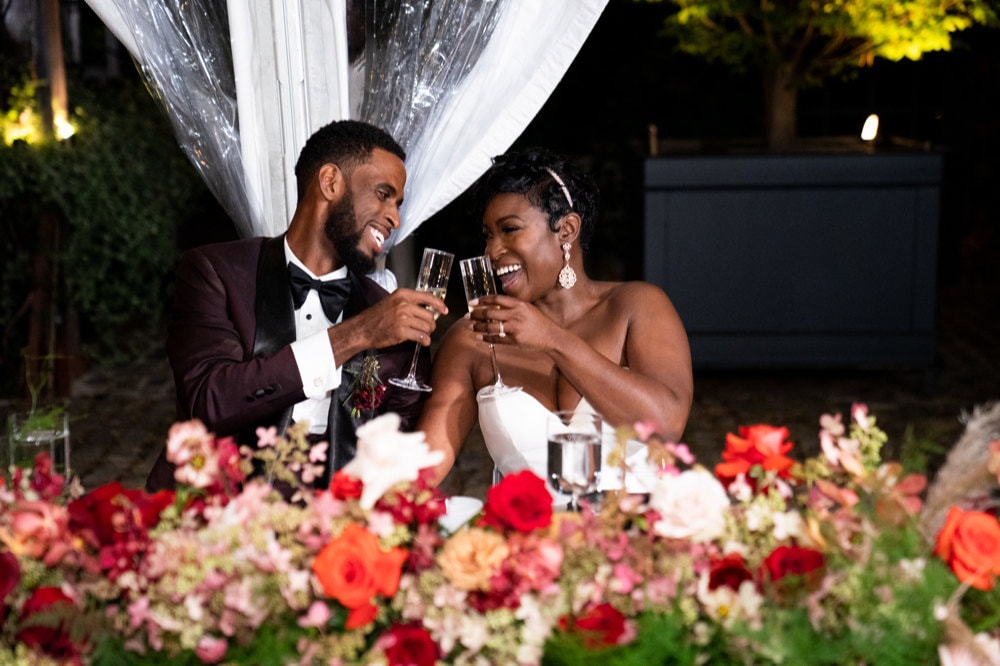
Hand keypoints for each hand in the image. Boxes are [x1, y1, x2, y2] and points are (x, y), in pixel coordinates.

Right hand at [330, 288, 446, 358]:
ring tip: (422, 335)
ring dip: (427, 333)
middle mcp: (404, 304)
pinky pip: (422, 337)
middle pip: (430, 315)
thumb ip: (409, 303)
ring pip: (427, 327)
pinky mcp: (401, 331)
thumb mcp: (393, 302)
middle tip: (427, 329)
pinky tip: (422, 341)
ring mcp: (403, 318)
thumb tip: (427, 309)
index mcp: (403, 295)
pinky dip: (424, 341)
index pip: (428, 297)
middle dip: (431, 324)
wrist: (362, 329)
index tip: (445, 310)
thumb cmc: (376, 317)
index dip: (439, 304)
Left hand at [468, 294, 556, 352]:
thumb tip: (495, 306)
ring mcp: (515, 328)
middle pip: (490, 313)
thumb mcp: (528, 309)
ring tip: (471, 327)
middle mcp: (516, 315)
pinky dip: (486, 338)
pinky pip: (496, 339)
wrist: (552, 336)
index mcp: (519, 304)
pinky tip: (480, 337)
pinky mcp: (515, 340)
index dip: (482, 300)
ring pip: (490, 327)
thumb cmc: (540, 322)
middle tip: (468, 316)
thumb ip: (513, 307)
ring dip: (478, 327)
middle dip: (476, 314)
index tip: (473, 302)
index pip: (496, 299)